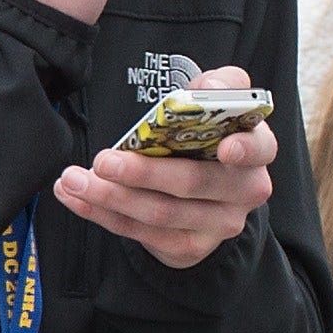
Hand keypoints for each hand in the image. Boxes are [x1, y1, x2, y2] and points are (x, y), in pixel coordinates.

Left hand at [53, 67, 277, 270]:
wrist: (202, 184)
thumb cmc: (206, 132)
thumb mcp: (216, 100)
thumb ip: (218, 86)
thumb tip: (206, 91)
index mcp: (257, 149)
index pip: (260, 147)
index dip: (244, 148)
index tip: (225, 148)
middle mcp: (245, 191)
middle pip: (193, 183)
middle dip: (143, 173)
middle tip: (103, 160)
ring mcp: (219, 224)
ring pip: (160, 214)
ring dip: (110, 197)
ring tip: (73, 179)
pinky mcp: (190, 246)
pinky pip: (142, 235)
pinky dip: (103, 215)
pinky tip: (77, 197)